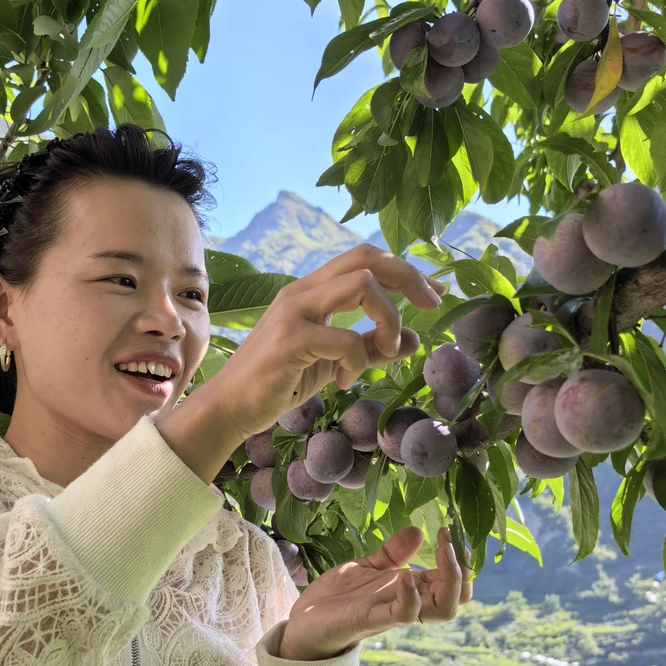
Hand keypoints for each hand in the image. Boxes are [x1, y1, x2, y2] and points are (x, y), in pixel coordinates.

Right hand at [200, 243, 445, 441]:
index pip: (365, 259)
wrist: (231, 407)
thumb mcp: (334, 363)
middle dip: (410, 278)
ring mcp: (294, 312)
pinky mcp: (290, 340)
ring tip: (388, 351)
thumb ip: (370, 350)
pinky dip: (357, 361)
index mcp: (313, 291)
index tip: (435, 294)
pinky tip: (342, 381)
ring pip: (362, 284)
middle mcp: (303, 292)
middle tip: (431, 306)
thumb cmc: (279, 383)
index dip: (406, 271)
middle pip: (367, 258)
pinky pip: (345, 338)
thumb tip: (415, 340)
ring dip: (389, 319)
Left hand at [277, 527, 472, 661]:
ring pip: (443, 609)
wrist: (304, 620)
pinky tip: (406, 576)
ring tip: (443, 552)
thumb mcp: (367, 567)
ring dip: (451, 581)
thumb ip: (393, 553)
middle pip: (458, 597)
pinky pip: (403, 614)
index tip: (451, 529)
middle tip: (449, 540)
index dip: (459, 556)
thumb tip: (418, 530)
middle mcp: (409, 601)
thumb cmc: (337, 596)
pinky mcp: (371, 619)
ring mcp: (392, 612)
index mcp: (411, 588)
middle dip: (463, 568)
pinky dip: (411, 596)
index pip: (452, 578)